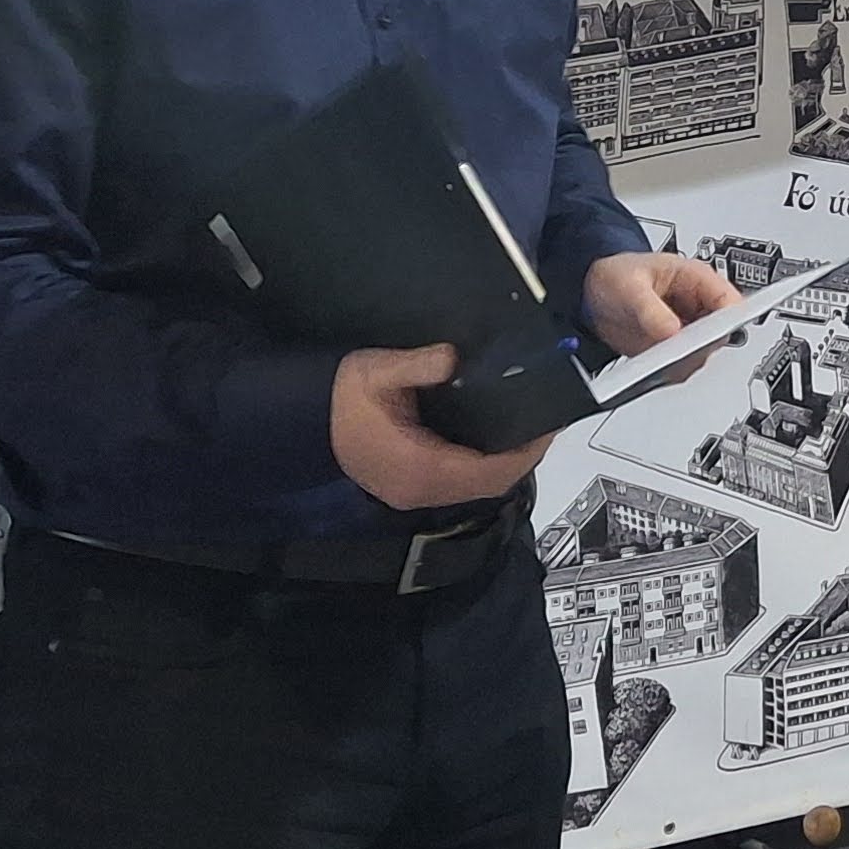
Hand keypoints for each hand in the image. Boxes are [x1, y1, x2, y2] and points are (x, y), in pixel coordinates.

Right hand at [330, 344, 553, 510]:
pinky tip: (494, 434)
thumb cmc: (340, 396)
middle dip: (522, 455)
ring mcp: (415, 491)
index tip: (548, 424)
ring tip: (527, 424)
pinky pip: (460, 479)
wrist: (300, 418)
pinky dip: (484, 461)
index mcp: (420, 468)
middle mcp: (423, 489)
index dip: (525, 452)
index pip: (490, 472)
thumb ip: (417, 364)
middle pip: (490, 483)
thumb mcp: (376, 370)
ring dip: (505, 461)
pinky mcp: (411, 484)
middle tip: (545, 420)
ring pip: (476, 484)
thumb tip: (454, 357)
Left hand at [584, 249, 742, 367]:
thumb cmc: (619, 275)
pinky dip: (669, 371)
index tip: (715, 333)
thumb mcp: (631, 285)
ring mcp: (687, 331)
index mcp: (697, 278)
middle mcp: (698, 307)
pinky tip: (652, 369)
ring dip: (684, 362)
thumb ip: (650, 308)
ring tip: (660, 364)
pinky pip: (681, 367)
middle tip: (680, 352)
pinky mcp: (673, 351)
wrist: (595, 293)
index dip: (730, 318)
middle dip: (703, 345)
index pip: (728, 300)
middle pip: (719, 333)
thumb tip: (672, 331)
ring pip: (702, 354)